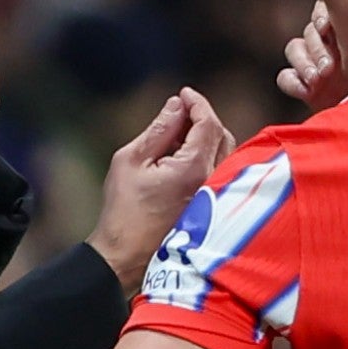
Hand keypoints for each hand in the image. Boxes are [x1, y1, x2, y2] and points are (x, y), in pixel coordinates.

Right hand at [86, 87, 235, 295]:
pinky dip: (208, 155)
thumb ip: (159, 129)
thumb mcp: (131, 159)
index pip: (208, 123)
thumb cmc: (123, 209)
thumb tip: (176, 105)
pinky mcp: (213, 207)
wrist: (126, 254)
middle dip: (203, 117)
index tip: (183, 94)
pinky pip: (220, 170)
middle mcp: (213, 181)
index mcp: (194, 167)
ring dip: (207, 137)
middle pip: (222, 135)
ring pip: (224, 153)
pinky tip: (184, 157)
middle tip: (178, 112)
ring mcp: (216, 196)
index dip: (198, 103)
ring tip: (178, 134)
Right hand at [275, 1, 347, 111]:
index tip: (332, 23)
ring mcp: (328, 64)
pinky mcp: (316, 89)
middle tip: (333, 56)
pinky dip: (295, 81)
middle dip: (316, 42)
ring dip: (305, 61)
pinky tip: (310, 88)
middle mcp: (342, 38)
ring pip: (294, 51)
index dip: (322, 13)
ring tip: (325, 75)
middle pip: (307, 29)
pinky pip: (286, 78)